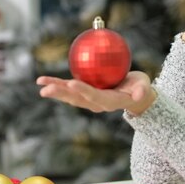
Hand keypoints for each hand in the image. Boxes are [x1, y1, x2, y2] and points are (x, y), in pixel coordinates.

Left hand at [37, 71, 154, 115]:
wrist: (134, 97)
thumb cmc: (140, 89)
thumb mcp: (144, 88)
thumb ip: (141, 91)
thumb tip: (139, 95)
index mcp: (109, 102)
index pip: (95, 96)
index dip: (83, 90)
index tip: (71, 83)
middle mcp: (96, 103)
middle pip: (76, 99)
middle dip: (60, 94)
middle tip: (45, 90)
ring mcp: (89, 100)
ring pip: (69, 96)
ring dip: (54, 90)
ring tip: (40, 84)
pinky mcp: (84, 94)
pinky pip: (69, 90)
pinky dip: (57, 85)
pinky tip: (44, 80)